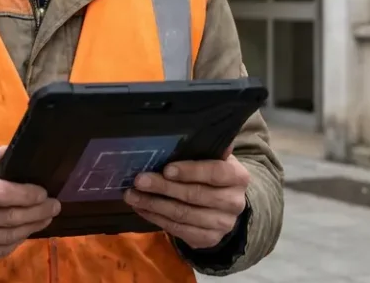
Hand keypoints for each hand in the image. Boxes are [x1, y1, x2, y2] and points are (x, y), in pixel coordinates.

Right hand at [0, 145, 60, 263]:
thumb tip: (14, 150)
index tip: (43, 192)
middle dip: (36, 212)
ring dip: (32, 227)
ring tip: (46, 217)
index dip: (25, 193)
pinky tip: (27, 230)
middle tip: (54, 205)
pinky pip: (0, 250)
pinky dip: (18, 241)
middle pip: (7, 217)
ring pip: (7, 236)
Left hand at [124, 153, 249, 249]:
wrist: (224, 205)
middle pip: (195, 195)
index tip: (166, 169)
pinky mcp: (208, 239)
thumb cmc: (212, 173)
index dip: (190, 171)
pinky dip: (156, 218)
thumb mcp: (214, 157)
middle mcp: (234, 202)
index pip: (215, 173)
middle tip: (139, 180)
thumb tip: (192, 129)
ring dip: (153, 205)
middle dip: (163, 188)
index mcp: (238, 177)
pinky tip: (141, 207)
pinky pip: (178, 230)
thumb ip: (205, 147)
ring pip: (183, 215)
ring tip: (132, 195)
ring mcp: (222, 224)